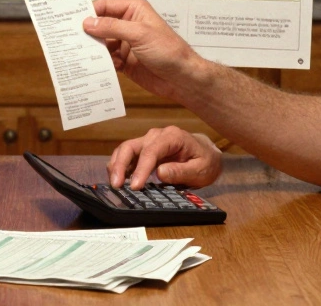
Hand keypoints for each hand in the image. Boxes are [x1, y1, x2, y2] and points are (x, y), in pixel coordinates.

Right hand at [82, 0, 199, 102]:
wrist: (182, 79)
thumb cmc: (169, 51)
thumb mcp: (139, 34)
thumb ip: (112, 27)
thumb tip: (88, 22)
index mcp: (133, 10)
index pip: (104, 6)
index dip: (88, 12)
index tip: (71, 19)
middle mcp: (128, 25)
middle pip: (100, 25)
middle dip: (87, 32)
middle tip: (68, 37)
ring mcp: (125, 44)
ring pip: (101, 43)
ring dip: (92, 49)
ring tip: (77, 54)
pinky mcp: (124, 61)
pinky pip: (106, 59)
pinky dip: (100, 62)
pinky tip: (94, 66)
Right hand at [107, 126, 222, 189]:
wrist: (206, 153)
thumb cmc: (205, 161)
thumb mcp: (200, 170)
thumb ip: (181, 171)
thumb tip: (160, 173)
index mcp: (173, 136)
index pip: (151, 151)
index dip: (141, 169)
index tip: (135, 186)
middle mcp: (157, 135)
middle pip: (131, 146)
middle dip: (120, 165)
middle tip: (116, 185)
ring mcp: (148, 140)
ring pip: (125, 149)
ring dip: (116, 165)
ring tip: (114, 183)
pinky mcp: (144, 148)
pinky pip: (128, 154)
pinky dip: (120, 166)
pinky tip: (119, 179)